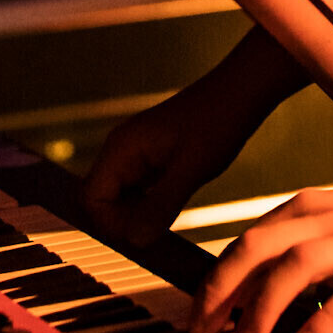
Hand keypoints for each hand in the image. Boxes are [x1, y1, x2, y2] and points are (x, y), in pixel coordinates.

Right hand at [82, 85, 220, 249]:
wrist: (241, 91)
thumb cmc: (217, 122)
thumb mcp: (191, 169)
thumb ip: (160, 205)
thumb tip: (134, 241)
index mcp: (121, 148)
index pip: (92, 200)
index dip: (113, 224)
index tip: (147, 232)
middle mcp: (121, 150)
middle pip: (102, 201)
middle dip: (125, 222)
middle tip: (161, 228)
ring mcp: (135, 153)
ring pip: (120, 198)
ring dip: (139, 215)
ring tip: (170, 217)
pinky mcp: (151, 158)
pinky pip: (137, 190)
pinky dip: (150, 205)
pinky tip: (174, 205)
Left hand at [190, 130, 332, 332]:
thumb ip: (306, 244)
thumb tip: (263, 285)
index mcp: (314, 207)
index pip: (249, 238)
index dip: (217, 276)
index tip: (200, 310)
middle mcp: (328, 220)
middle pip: (256, 248)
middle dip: (221, 291)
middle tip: (204, 329)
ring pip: (292, 271)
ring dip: (262, 310)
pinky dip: (319, 325)